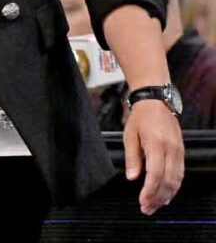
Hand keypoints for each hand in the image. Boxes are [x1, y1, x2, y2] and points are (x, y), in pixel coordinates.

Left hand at [123, 99, 183, 214]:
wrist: (156, 102)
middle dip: (157, 197)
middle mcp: (171, 149)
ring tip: (155, 206)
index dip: (150, 191)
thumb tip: (131, 178)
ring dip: (166, 195)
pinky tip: (166, 195)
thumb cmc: (140, 117)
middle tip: (147, 209)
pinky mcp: (181, 152)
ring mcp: (179, 151)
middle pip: (168, 180)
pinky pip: (180, 173)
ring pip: (176, 179)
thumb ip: (132, 157)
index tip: (142, 202)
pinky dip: (174, 187)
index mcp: (156, 144)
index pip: (156, 173)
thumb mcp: (129, 134)